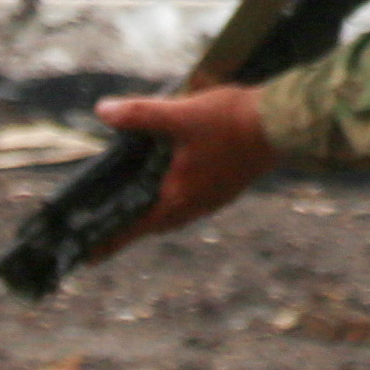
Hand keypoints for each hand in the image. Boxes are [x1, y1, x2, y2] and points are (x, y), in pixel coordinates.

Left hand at [94, 85, 276, 245]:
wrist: (283, 123)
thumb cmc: (230, 121)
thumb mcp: (180, 114)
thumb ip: (139, 115)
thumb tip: (103, 111)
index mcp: (178, 197)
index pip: (133, 227)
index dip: (108, 242)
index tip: (87, 258)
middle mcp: (194, 206)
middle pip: (154, 223)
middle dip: (131, 224)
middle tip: (109, 222)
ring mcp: (214, 200)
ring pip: (175, 213)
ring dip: (156, 210)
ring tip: (140, 199)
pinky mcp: (228, 188)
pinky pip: (193, 202)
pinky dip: (177, 196)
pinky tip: (177, 177)